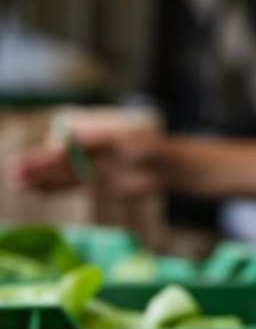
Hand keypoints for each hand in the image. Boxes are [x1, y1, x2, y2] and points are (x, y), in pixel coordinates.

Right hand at [7, 127, 165, 196]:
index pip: (73, 144)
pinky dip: (52, 190)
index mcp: (98, 137)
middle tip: (13, 168)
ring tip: (15, 182)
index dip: (58, 151)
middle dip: (38, 164)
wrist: (166, 166)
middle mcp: (90, 152)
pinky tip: (33, 192)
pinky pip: (68, 187)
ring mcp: (90, 169)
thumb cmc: (155, 149)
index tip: (48, 156)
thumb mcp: (139, 145)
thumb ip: (121, 146)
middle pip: (60, 160)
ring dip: (39, 178)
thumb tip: (90, 143)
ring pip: (60, 174)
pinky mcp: (94, 185)